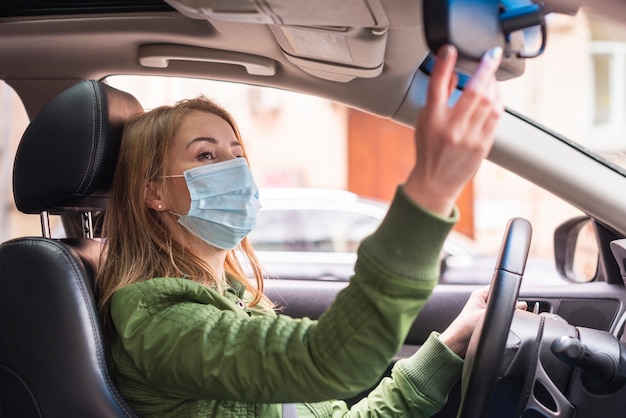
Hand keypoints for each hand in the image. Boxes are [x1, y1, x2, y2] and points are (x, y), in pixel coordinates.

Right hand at [404, 45, 503, 216]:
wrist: (436, 182)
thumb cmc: (428, 150)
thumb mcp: (424, 121)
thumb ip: (438, 97)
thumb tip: (454, 74)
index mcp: (432, 120)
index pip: (437, 86)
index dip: (444, 64)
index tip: (450, 50)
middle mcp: (451, 128)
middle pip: (474, 91)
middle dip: (485, 69)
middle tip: (491, 56)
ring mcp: (469, 137)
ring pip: (489, 102)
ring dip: (494, 85)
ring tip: (492, 76)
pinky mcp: (483, 144)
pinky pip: (496, 116)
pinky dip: (497, 101)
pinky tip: (495, 95)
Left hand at [438, 286, 526, 357]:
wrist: (457, 342)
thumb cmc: (465, 327)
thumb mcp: (487, 316)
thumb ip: (504, 310)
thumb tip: (521, 305)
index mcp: (480, 294)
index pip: (498, 287)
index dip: (508, 293)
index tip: (516, 301)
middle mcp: (481, 301)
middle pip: (501, 299)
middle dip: (508, 306)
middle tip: (511, 312)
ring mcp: (483, 311)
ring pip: (500, 310)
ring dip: (504, 314)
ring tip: (499, 320)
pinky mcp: (484, 321)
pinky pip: (497, 318)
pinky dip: (500, 321)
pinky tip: (499, 326)